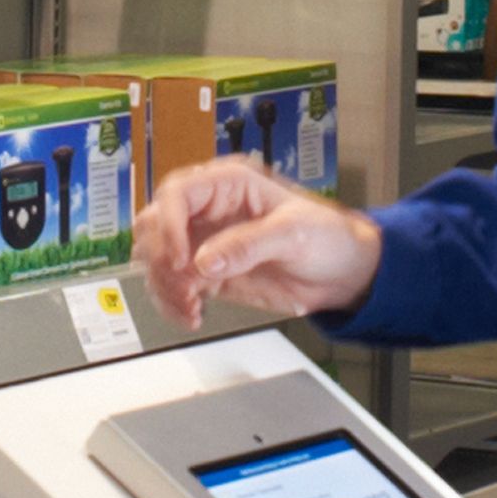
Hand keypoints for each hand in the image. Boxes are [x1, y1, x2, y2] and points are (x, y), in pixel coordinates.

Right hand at [134, 158, 382, 326]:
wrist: (341, 273)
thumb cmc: (327, 236)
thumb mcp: (293, 233)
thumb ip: (249, 245)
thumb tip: (206, 261)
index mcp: (229, 185)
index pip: (178, 193)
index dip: (169, 224)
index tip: (180, 258)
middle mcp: (210, 210)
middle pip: (155, 224)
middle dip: (162, 258)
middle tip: (184, 284)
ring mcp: (205, 242)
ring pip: (156, 258)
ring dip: (164, 285)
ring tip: (190, 304)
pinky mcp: (207, 273)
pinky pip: (172, 285)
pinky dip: (172, 302)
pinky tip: (192, 313)